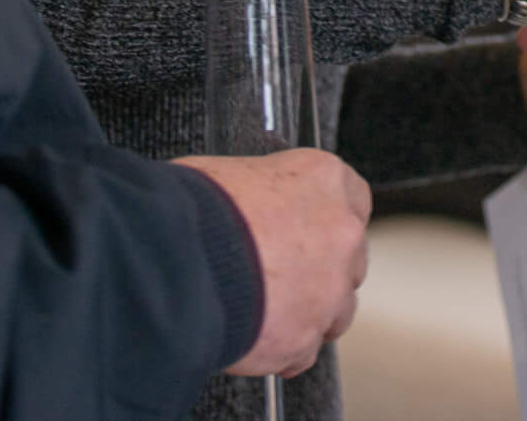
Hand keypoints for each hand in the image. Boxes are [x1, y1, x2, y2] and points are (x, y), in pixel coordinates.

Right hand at [173, 150, 371, 375]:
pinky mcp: (305, 339)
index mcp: (323, 180)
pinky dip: (281, 350)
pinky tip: (253, 338)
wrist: (175, 264)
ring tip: (265, 310)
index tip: (307, 225)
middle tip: (277, 271)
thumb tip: (242, 204)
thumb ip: (256, 193)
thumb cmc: (194, 212)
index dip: (324, 215)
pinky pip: (302, 351)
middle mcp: (339, 233)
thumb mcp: (226, 173)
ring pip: (337, 309)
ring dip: (308, 311)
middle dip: (318, 267)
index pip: (351, 194)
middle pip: (347, 256)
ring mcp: (329, 290)